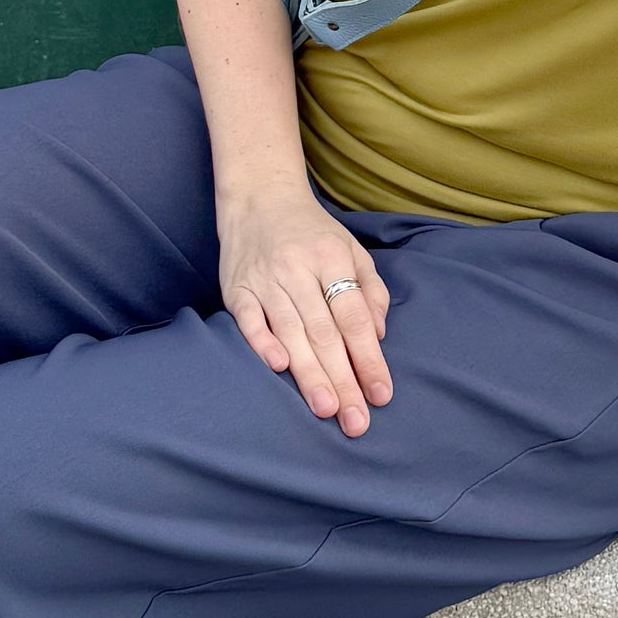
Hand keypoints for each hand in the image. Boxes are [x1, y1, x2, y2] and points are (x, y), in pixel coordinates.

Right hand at [218, 186, 392, 436]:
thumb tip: (378, 336)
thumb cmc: (313, 233)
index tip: (381, 394)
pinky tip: (278, 367)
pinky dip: (262, 342)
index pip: (354, 317)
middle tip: (355, 421)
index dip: (369, 358)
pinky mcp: (236, 287)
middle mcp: (298, 269)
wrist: (259, 197)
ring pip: (291, 332)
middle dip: (342, 379)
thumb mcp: (351, 250)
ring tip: (326, 409)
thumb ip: (371, 290)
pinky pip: (248, 319)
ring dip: (309, 373)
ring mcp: (265, 278)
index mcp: (332, 258)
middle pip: (324, 333)